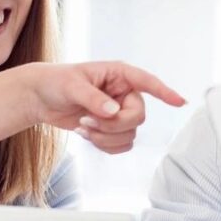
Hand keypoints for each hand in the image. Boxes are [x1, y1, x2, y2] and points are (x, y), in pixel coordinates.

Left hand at [21, 61, 185, 153]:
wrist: (39, 98)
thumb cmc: (55, 81)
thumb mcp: (72, 85)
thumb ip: (93, 98)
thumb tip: (113, 111)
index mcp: (119, 74)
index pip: (147, 82)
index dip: (164, 92)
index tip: (180, 102)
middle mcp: (124, 93)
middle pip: (138, 117)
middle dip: (113, 126)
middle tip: (87, 121)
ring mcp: (119, 112)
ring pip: (129, 134)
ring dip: (105, 137)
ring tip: (82, 127)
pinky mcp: (111, 128)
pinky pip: (121, 145)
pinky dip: (103, 145)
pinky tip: (86, 134)